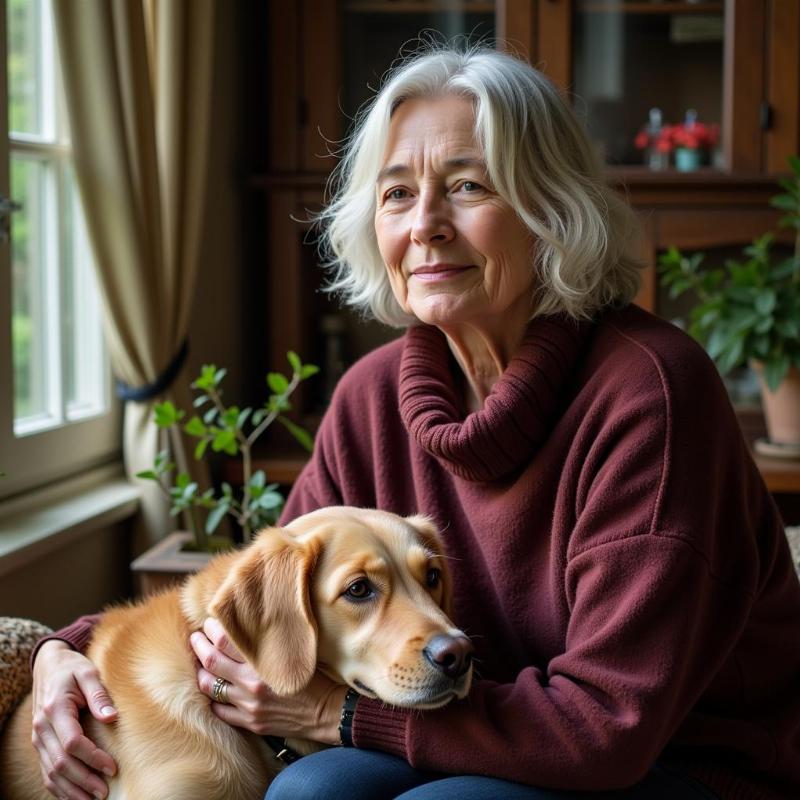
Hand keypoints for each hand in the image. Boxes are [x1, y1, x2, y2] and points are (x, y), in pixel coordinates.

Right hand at [31, 640, 117, 799]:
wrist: (48, 666)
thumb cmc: (72, 668)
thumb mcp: (88, 672)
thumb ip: (99, 694)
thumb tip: (111, 717)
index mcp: (55, 709)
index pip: (72, 743)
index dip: (92, 758)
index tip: (112, 767)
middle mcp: (42, 728)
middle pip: (60, 763)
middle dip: (84, 780)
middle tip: (105, 791)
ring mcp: (38, 738)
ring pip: (51, 772)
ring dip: (71, 789)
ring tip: (93, 799)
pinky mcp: (40, 743)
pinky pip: (46, 770)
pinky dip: (59, 787)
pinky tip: (75, 795)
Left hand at [191, 617, 346, 744]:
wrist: (327, 711)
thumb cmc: (315, 675)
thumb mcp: (294, 650)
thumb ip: (271, 640)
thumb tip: (250, 621)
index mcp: (264, 661)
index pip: (227, 639)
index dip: (213, 628)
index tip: (210, 621)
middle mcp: (252, 683)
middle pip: (212, 660)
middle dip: (199, 645)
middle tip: (195, 637)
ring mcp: (249, 705)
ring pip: (210, 686)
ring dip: (201, 672)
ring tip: (198, 662)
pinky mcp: (250, 722)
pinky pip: (220, 711)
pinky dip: (213, 700)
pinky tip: (212, 691)